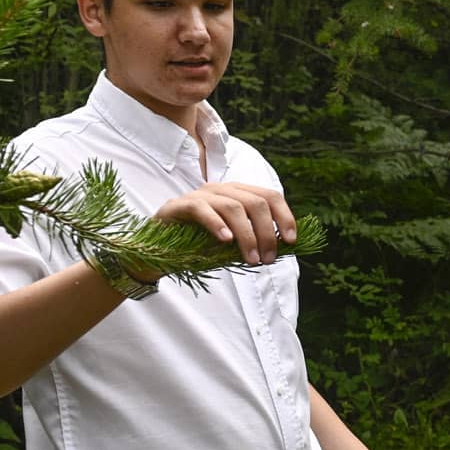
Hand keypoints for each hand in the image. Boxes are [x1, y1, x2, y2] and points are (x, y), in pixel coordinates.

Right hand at [152, 182, 296, 267]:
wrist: (158, 249)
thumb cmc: (199, 244)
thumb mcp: (232, 242)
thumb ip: (253, 239)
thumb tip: (282, 247)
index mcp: (238, 194)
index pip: (270, 196)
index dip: (285, 217)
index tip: (291, 241)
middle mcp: (221, 190)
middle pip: (255, 203)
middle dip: (267, 233)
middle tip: (267, 260)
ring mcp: (200, 195)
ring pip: (233, 207)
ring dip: (247, 236)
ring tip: (251, 260)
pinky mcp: (179, 205)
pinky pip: (202, 209)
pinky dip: (217, 224)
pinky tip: (226, 241)